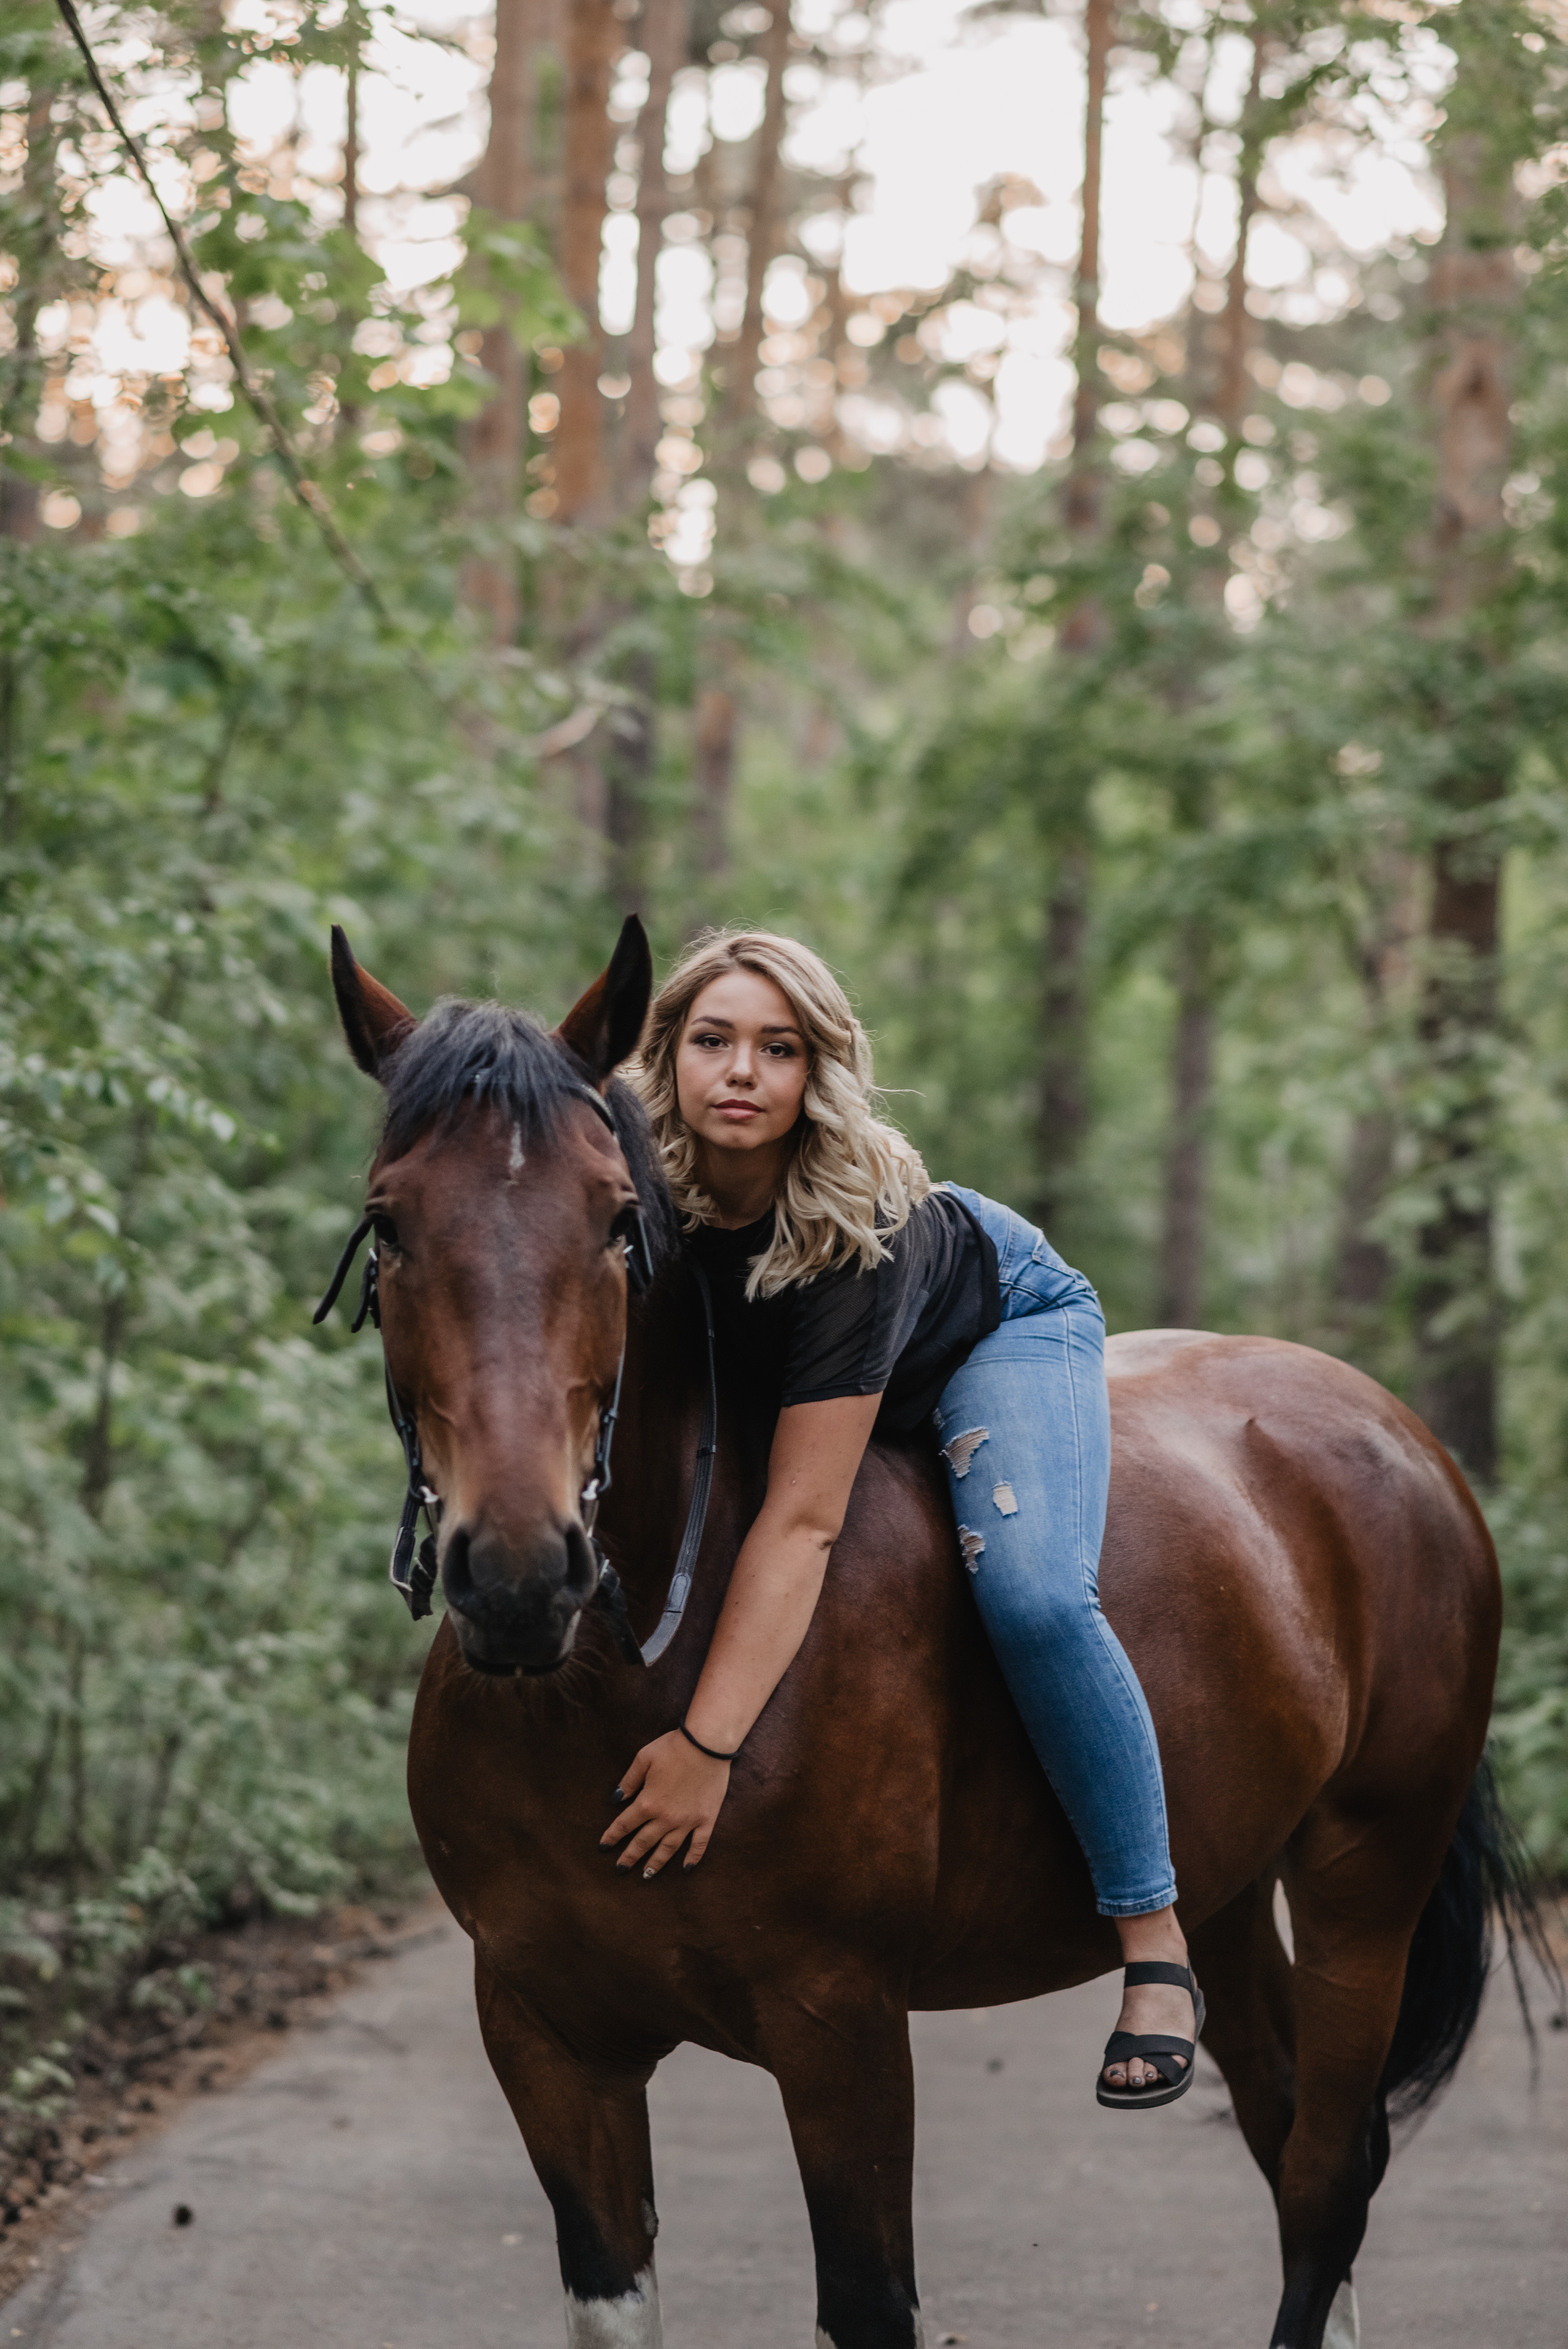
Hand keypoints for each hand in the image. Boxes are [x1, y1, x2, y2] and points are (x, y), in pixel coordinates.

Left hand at [599, 1730, 730, 1876]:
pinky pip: (698, 1844)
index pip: (624, 1825)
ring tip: (646, 1875)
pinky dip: (692, 1858)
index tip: (603, 1846)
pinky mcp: (706, 1819)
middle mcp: (665, 1818)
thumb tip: (616, 1798)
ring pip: (668, 1849)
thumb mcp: (644, 1758)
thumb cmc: (673, 1747)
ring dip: (656, 1863)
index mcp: (648, 1802)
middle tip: (620, 1869)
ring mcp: (687, 1821)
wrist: (707, 1743)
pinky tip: (686, 1869)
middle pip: (643, 1842)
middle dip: (630, 1857)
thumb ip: (629, 1781)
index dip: (612, 1836)